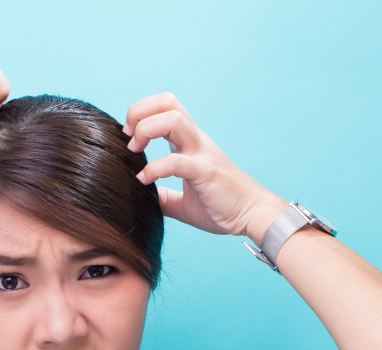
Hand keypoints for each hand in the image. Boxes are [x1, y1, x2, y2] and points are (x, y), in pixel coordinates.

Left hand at [122, 92, 283, 238]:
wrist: (253, 216)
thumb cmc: (222, 207)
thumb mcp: (183, 203)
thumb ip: (162, 197)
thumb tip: (140, 200)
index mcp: (190, 142)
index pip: (164, 106)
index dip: (140, 114)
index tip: (128, 140)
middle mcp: (196, 141)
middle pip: (167, 101)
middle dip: (140, 113)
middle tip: (129, 141)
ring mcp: (202, 154)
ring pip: (172, 119)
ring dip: (146, 130)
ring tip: (135, 153)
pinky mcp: (206, 172)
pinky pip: (176, 161)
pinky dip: (154, 168)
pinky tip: (144, 181)